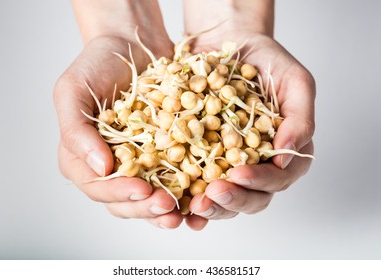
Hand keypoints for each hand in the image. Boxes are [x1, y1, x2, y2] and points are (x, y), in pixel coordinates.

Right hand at [53, 34, 192, 228]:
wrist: (131, 44)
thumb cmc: (96, 64)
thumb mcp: (72, 91)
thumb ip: (76, 132)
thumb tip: (100, 168)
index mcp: (82, 157)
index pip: (97, 186)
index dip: (118, 193)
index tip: (141, 189)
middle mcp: (110, 165)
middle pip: (124, 200)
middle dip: (145, 207)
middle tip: (168, 207)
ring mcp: (139, 161)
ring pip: (149, 195)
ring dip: (166, 208)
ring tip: (184, 212)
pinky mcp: (164, 152)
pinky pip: (174, 175)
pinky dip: (185, 189)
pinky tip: (198, 195)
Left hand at [187, 34, 314, 218]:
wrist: (230, 43)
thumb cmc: (268, 61)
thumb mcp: (294, 82)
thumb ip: (300, 118)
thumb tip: (286, 157)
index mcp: (283, 151)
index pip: (279, 177)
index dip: (261, 180)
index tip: (239, 174)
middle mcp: (258, 163)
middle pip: (253, 196)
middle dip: (233, 199)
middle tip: (213, 195)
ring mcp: (229, 163)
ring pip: (225, 197)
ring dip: (210, 206)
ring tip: (194, 205)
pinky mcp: (202, 158)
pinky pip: (196, 183)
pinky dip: (188, 196)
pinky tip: (179, 204)